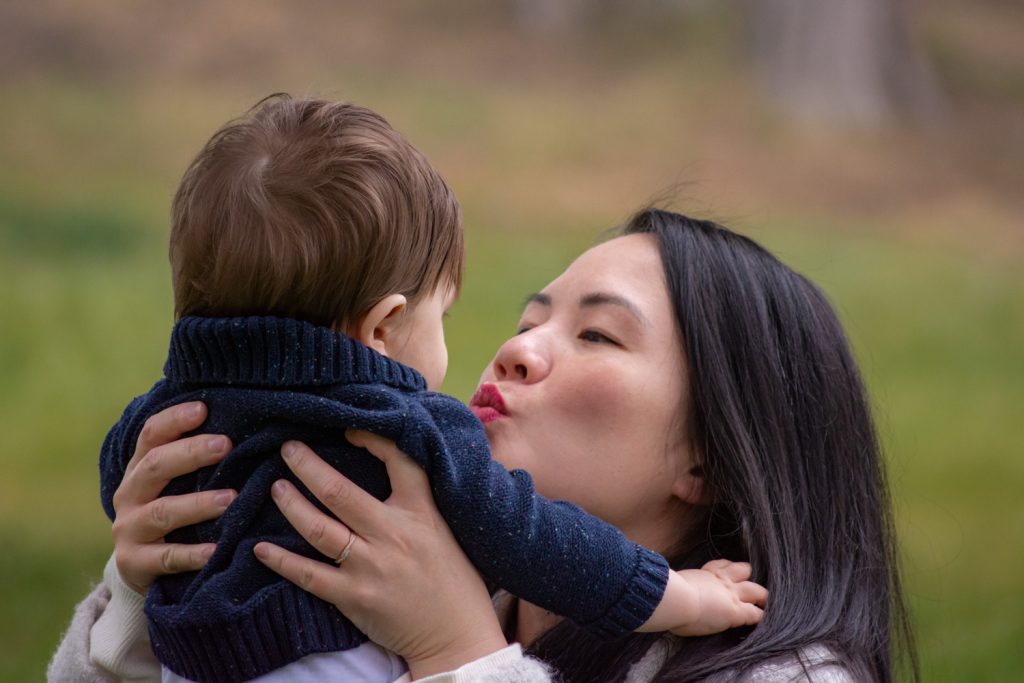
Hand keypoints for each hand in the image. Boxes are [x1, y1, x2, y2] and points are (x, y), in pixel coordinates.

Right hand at [110, 402, 235, 593]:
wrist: (140, 568)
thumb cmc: (172, 512)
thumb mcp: (176, 483)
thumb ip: (196, 459)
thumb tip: (241, 427)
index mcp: (140, 468)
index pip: (151, 435)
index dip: (174, 420)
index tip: (203, 408)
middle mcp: (130, 494)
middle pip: (156, 466)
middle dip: (191, 453)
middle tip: (225, 445)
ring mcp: (129, 529)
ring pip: (162, 512)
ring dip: (197, 504)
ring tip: (230, 498)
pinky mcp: (134, 563)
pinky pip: (166, 557)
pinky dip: (192, 554)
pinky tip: (215, 550)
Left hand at [253, 433, 507, 678]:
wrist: (458, 635)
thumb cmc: (456, 578)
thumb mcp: (449, 528)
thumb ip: (422, 500)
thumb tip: (404, 463)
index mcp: (422, 512)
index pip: (398, 460)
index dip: (371, 438)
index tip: (348, 429)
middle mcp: (393, 534)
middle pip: (340, 491)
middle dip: (307, 465)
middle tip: (287, 447)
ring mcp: (371, 567)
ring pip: (318, 529)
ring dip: (291, 505)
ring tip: (275, 488)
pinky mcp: (355, 597)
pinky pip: (309, 575)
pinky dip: (282, 561)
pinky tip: (261, 549)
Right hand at [640, 559, 766, 636]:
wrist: (676, 599)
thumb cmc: (667, 594)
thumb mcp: (671, 583)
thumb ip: (672, 582)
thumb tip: (653, 580)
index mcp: (706, 573)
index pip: (723, 565)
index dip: (728, 568)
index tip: (727, 572)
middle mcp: (721, 580)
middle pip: (744, 570)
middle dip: (748, 577)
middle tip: (749, 585)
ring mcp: (731, 594)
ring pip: (757, 590)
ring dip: (761, 596)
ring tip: (763, 602)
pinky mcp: (736, 611)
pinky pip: (756, 614)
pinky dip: (760, 617)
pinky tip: (762, 620)